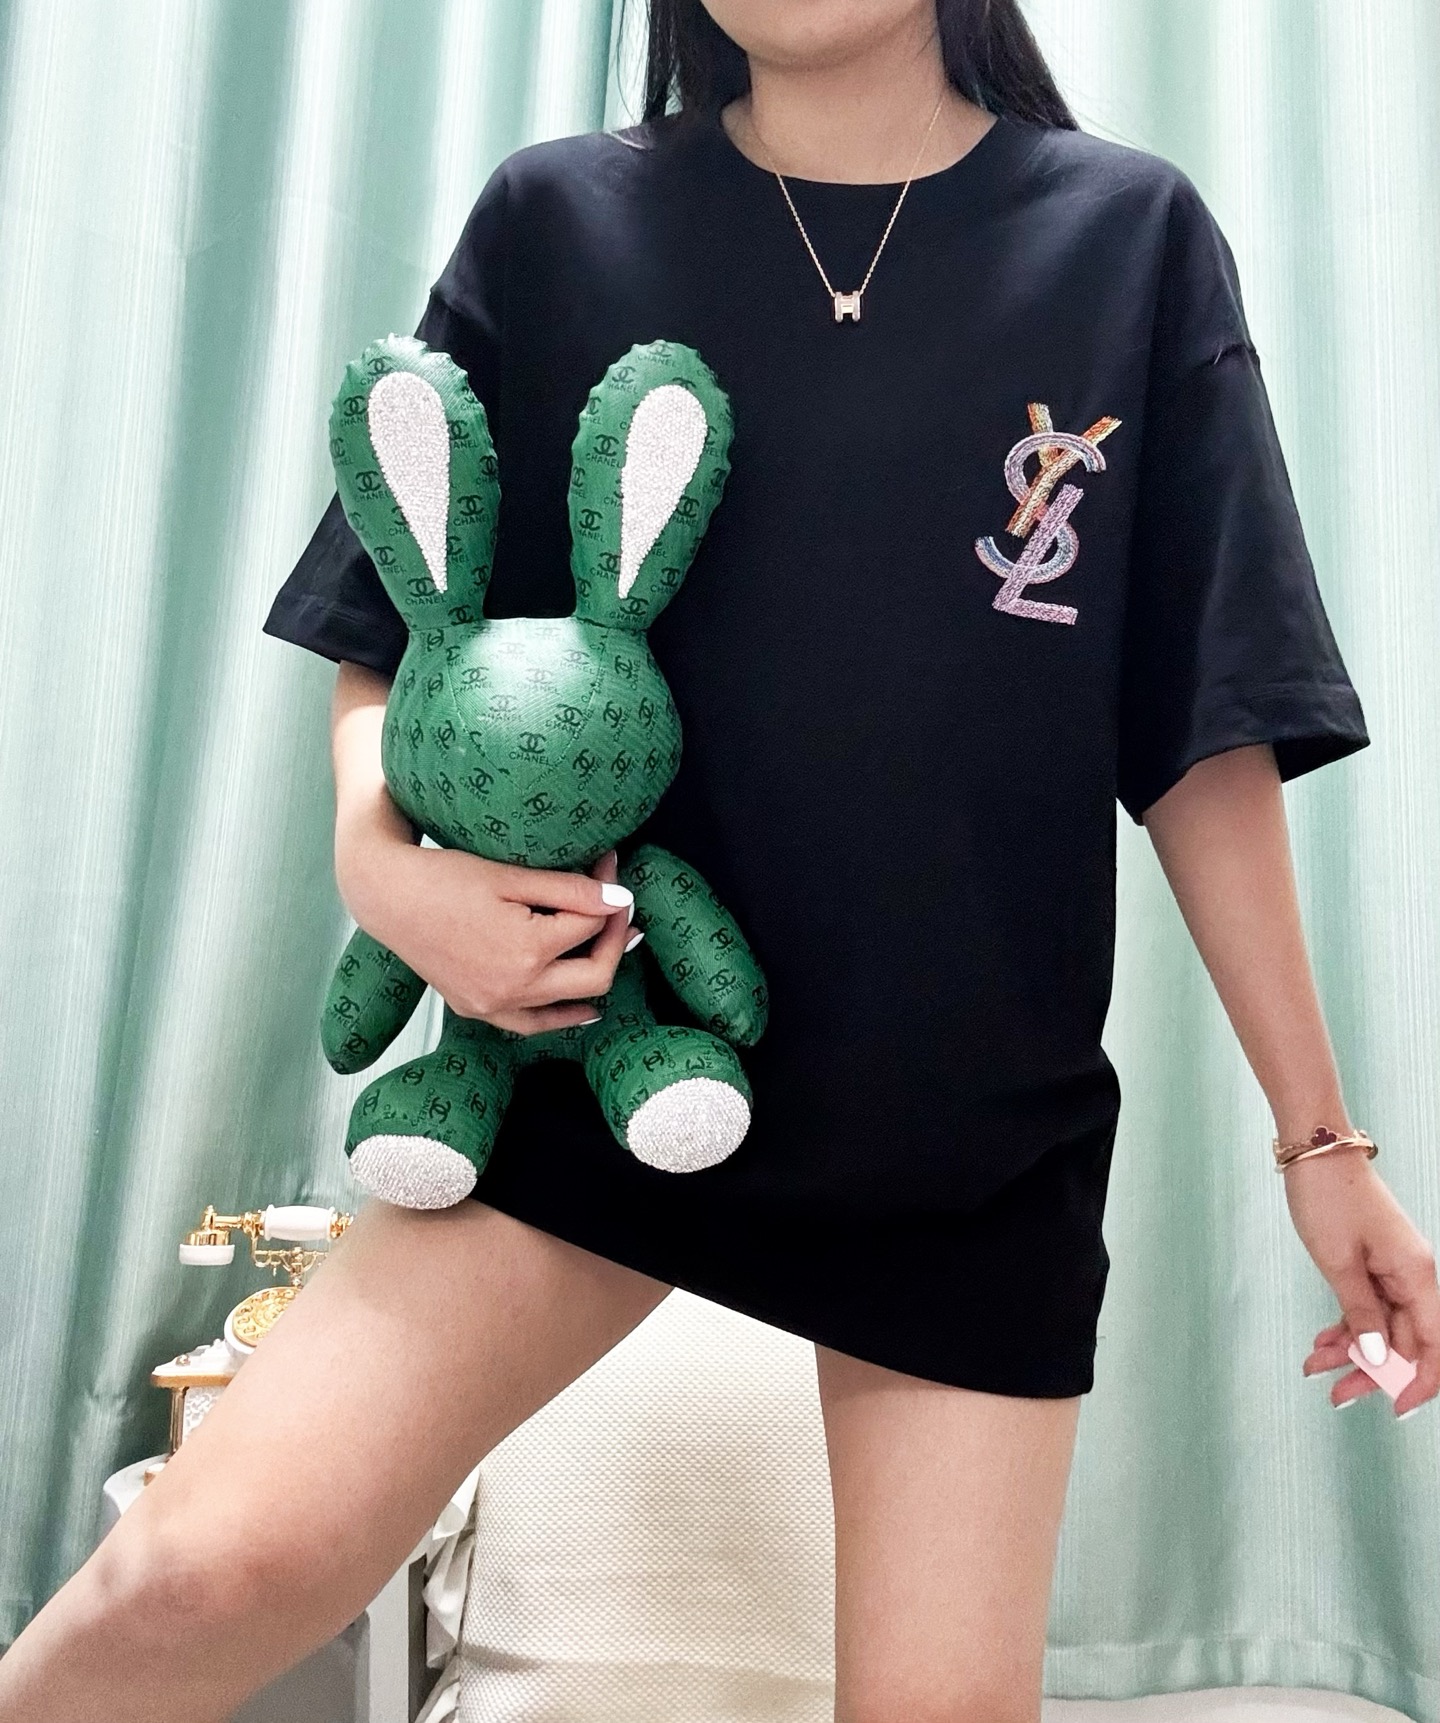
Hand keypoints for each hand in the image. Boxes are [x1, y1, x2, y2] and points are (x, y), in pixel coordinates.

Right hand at [341, 829, 638, 1035]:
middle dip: (614, 938)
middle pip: (594, 975)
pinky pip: (532, 1024)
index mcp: (527, 951)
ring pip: (568, 1005)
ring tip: (610, 945)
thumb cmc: (444, 877)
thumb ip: (572, 890)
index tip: (610, 865)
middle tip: (619, 908)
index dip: (608, 893)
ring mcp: (494, 1006)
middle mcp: (514, 988)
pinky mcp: (478, 1010)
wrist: (387, 896)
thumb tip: (620, 898)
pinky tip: (583, 1007)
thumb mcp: (512, 876)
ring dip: (593, 974)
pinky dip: (561, 1015)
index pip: (592, 926)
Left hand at [1285, 1149, 1439, 1417]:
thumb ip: (1360, 1311)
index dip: (1418, 1382)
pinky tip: (1321, 1342)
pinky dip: (1346, 1325)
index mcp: (1416, 1276)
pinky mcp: (1372, 1263)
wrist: (1314, 1148)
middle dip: (1372, 1372)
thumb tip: (1376, 1355)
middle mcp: (1413, 1276)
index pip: (1434, 1346)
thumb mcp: (1338, 1261)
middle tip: (1336, 1395)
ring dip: (1351, 1350)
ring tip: (1314, 1366)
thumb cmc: (1328, 1196)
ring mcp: (1392, 1270)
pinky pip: (1367, 1306)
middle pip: (1405, 1342)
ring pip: (1382, 1326)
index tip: (1393, 1407)